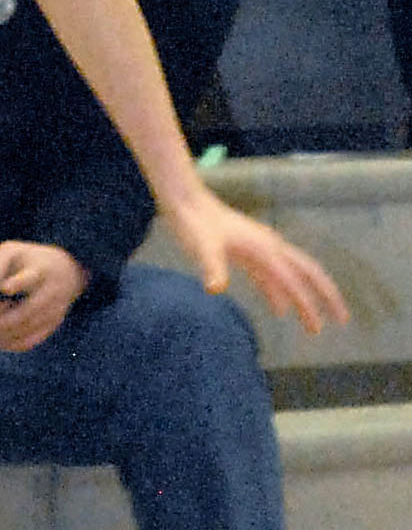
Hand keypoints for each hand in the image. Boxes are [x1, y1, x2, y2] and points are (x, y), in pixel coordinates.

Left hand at [0, 241, 88, 350]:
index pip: (31, 277)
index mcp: (41, 269)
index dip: (18, 283)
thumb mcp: (12, 252)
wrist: (65, 270)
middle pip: (29, 310)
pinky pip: (35, 338)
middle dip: (3, 322)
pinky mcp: (55, 322)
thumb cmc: (28, 259)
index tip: (5, 289)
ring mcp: (56, 308)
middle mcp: (52, 290)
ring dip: (6, 335)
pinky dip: (15, 343)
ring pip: (30, 327)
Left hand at [161, 186, 348, 334]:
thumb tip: (216, 288)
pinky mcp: (248, 252)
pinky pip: (271, 276)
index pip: (294, 281)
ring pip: (292, 276)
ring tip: (313, 325)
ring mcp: (261, 248)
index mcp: (265, 249)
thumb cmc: (194, 223)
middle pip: (308, 273)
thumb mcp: (202, 247)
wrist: (186, 202)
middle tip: (342, 319)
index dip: (309, 304)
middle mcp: (270, 247)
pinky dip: (279, 293)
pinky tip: (279, 310)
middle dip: (326, 296)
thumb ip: (212, 267)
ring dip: (304, 299)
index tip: (320, 327)